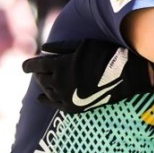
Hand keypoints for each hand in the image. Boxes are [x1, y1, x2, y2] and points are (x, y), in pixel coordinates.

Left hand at [22, 40, 153, 112]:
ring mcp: (66, 97)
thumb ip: (62, 47)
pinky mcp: (74, 107)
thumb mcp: (84, 45)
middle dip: (39, 73)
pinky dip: (46, 100)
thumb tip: (43, 49)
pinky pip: (54, 104)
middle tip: (41, 70)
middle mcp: (59, 82)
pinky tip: (42, 98)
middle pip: (40, 79)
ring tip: (46, 80)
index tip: (26, 65)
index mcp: (60, 65)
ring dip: (44, 85)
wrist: (127, 75)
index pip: (35, 66)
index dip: (29, 65)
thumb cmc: (107, 54)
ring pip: (46, 91)